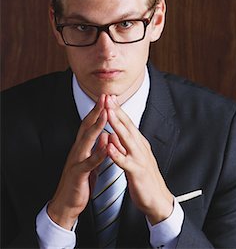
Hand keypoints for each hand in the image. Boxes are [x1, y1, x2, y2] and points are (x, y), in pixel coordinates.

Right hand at [48, 94, 108, 229]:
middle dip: (96, 110)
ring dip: (97, 126)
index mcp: (82, 147)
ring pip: (87, 140)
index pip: (90, 124)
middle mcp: (78, 150)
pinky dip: (97, 154)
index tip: (106, 96)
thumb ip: (96, 147)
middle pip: (87, 126)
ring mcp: (76, 161)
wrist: (65, 204)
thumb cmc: (79, 181)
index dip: (98, 109)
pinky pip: (89, 163)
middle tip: (104, 96)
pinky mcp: (78, 174)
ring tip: (106, 114)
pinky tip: (105, 146)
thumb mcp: (90, 162)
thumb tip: (105, 134)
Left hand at [105, 95, 173, 224]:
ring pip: (126, 139)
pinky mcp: (137, 172)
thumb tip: (112, 134)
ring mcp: (139, 158)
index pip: (126, 122)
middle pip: (127, 126)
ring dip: (117, 125)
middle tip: (108, 97)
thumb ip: (122, 145)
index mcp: (138, 143)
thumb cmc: (143, 178)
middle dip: (116, 111)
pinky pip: (125, 162)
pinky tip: (109, 146)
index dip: (117, 109)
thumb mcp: (132, 157)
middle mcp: (140, 147)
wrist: (157, 199)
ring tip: (108, 113)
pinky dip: (117, 153)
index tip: (109, 97)